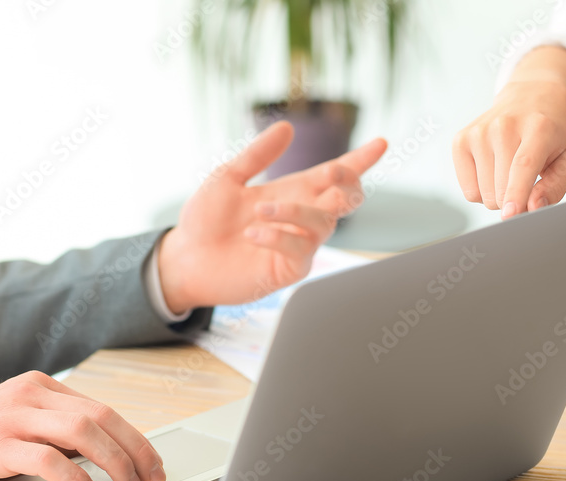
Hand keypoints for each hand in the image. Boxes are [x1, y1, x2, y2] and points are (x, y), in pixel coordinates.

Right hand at [0, 371, 164, 480]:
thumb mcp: (20, 428)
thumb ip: (58, 434)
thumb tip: (112, 456)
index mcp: (41, 387)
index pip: (104, 410)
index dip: (136, 439)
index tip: (156, 465)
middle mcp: (28, 394)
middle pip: (100, 417)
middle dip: (135, 450)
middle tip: (153, 479)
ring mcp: (9, 417)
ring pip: (81, 432)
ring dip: (114, 462)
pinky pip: (46, 459)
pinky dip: (75, 478)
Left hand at [157, 121, 387, 311]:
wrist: (185, 259)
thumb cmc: (205, 220)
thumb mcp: (227, 177)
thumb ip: (258, 155)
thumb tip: (287, 127)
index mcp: (291, 192)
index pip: (334, 175)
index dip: (359, 160)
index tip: (381, 143)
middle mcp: (301, 217)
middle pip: (346, 198)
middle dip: (348, 182)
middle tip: (332, 171)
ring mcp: (298, 244)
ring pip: (324, 222)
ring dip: (296, 211)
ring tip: (259, 211)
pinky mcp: (288, 269)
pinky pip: (301, 250)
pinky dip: (280, 237)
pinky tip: (254, 233)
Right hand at [452, 46, 565, 218]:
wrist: (530, 96)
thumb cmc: (553, 132)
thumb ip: (556, 186)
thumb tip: (533, 207)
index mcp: (538, 127)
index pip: (522, 165)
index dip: (516, 193)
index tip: (510, 214)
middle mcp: (504, 126)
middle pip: (500, 189)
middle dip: (514, 199)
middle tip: (526, 180)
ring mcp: (478, 133)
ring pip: (483, 194)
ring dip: (497, 194)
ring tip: (509, 171)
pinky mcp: (461, 140)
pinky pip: (468, 190)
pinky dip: (481, 190)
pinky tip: (493, 170)